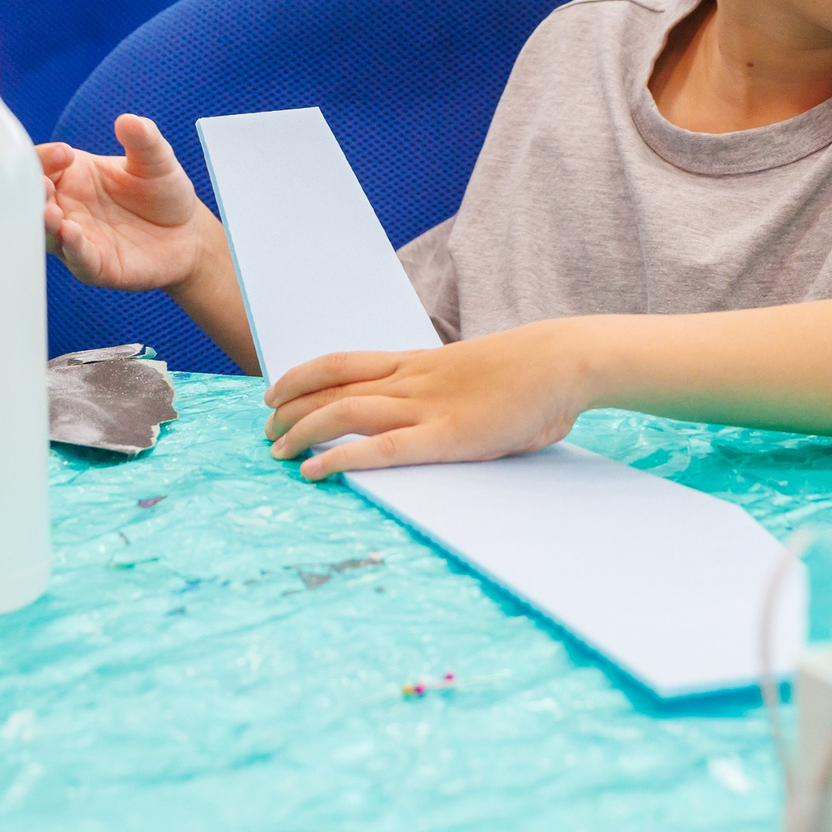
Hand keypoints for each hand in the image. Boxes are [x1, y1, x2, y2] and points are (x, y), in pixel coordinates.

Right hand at [38, 114, 213, 293]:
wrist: (187, 235)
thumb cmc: (162, 193)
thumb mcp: (157, 160)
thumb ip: (144, 140)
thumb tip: (129, 120)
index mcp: (72, 175)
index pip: (42, 163)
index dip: (45, 157)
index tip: (64, 154)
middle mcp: (66, 207)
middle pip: (33, 200)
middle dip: (33, 193)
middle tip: (41, 185)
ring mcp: (76, 237)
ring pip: (47, 233)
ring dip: (45, 224)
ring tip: (51, 213)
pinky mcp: (94, 265)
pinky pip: (76, 258)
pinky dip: (72, 247)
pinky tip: (72, 234)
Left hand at [263, 320, 594, 479]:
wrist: (566, 360)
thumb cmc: (536, 371)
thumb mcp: (481, 375)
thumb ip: (456, 392)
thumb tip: (454, 412)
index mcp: (420, 362)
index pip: (344, 362)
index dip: (303, 376)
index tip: (276, 393)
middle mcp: (413, 380)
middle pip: (332, 384)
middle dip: (290, 407)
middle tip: (266, 429)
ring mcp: (427, 407)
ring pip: (344, 410)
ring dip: (301, 429)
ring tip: (275, 451)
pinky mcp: (446, 437)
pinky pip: (381, 448)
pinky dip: (340, 458)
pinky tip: (314, 471)